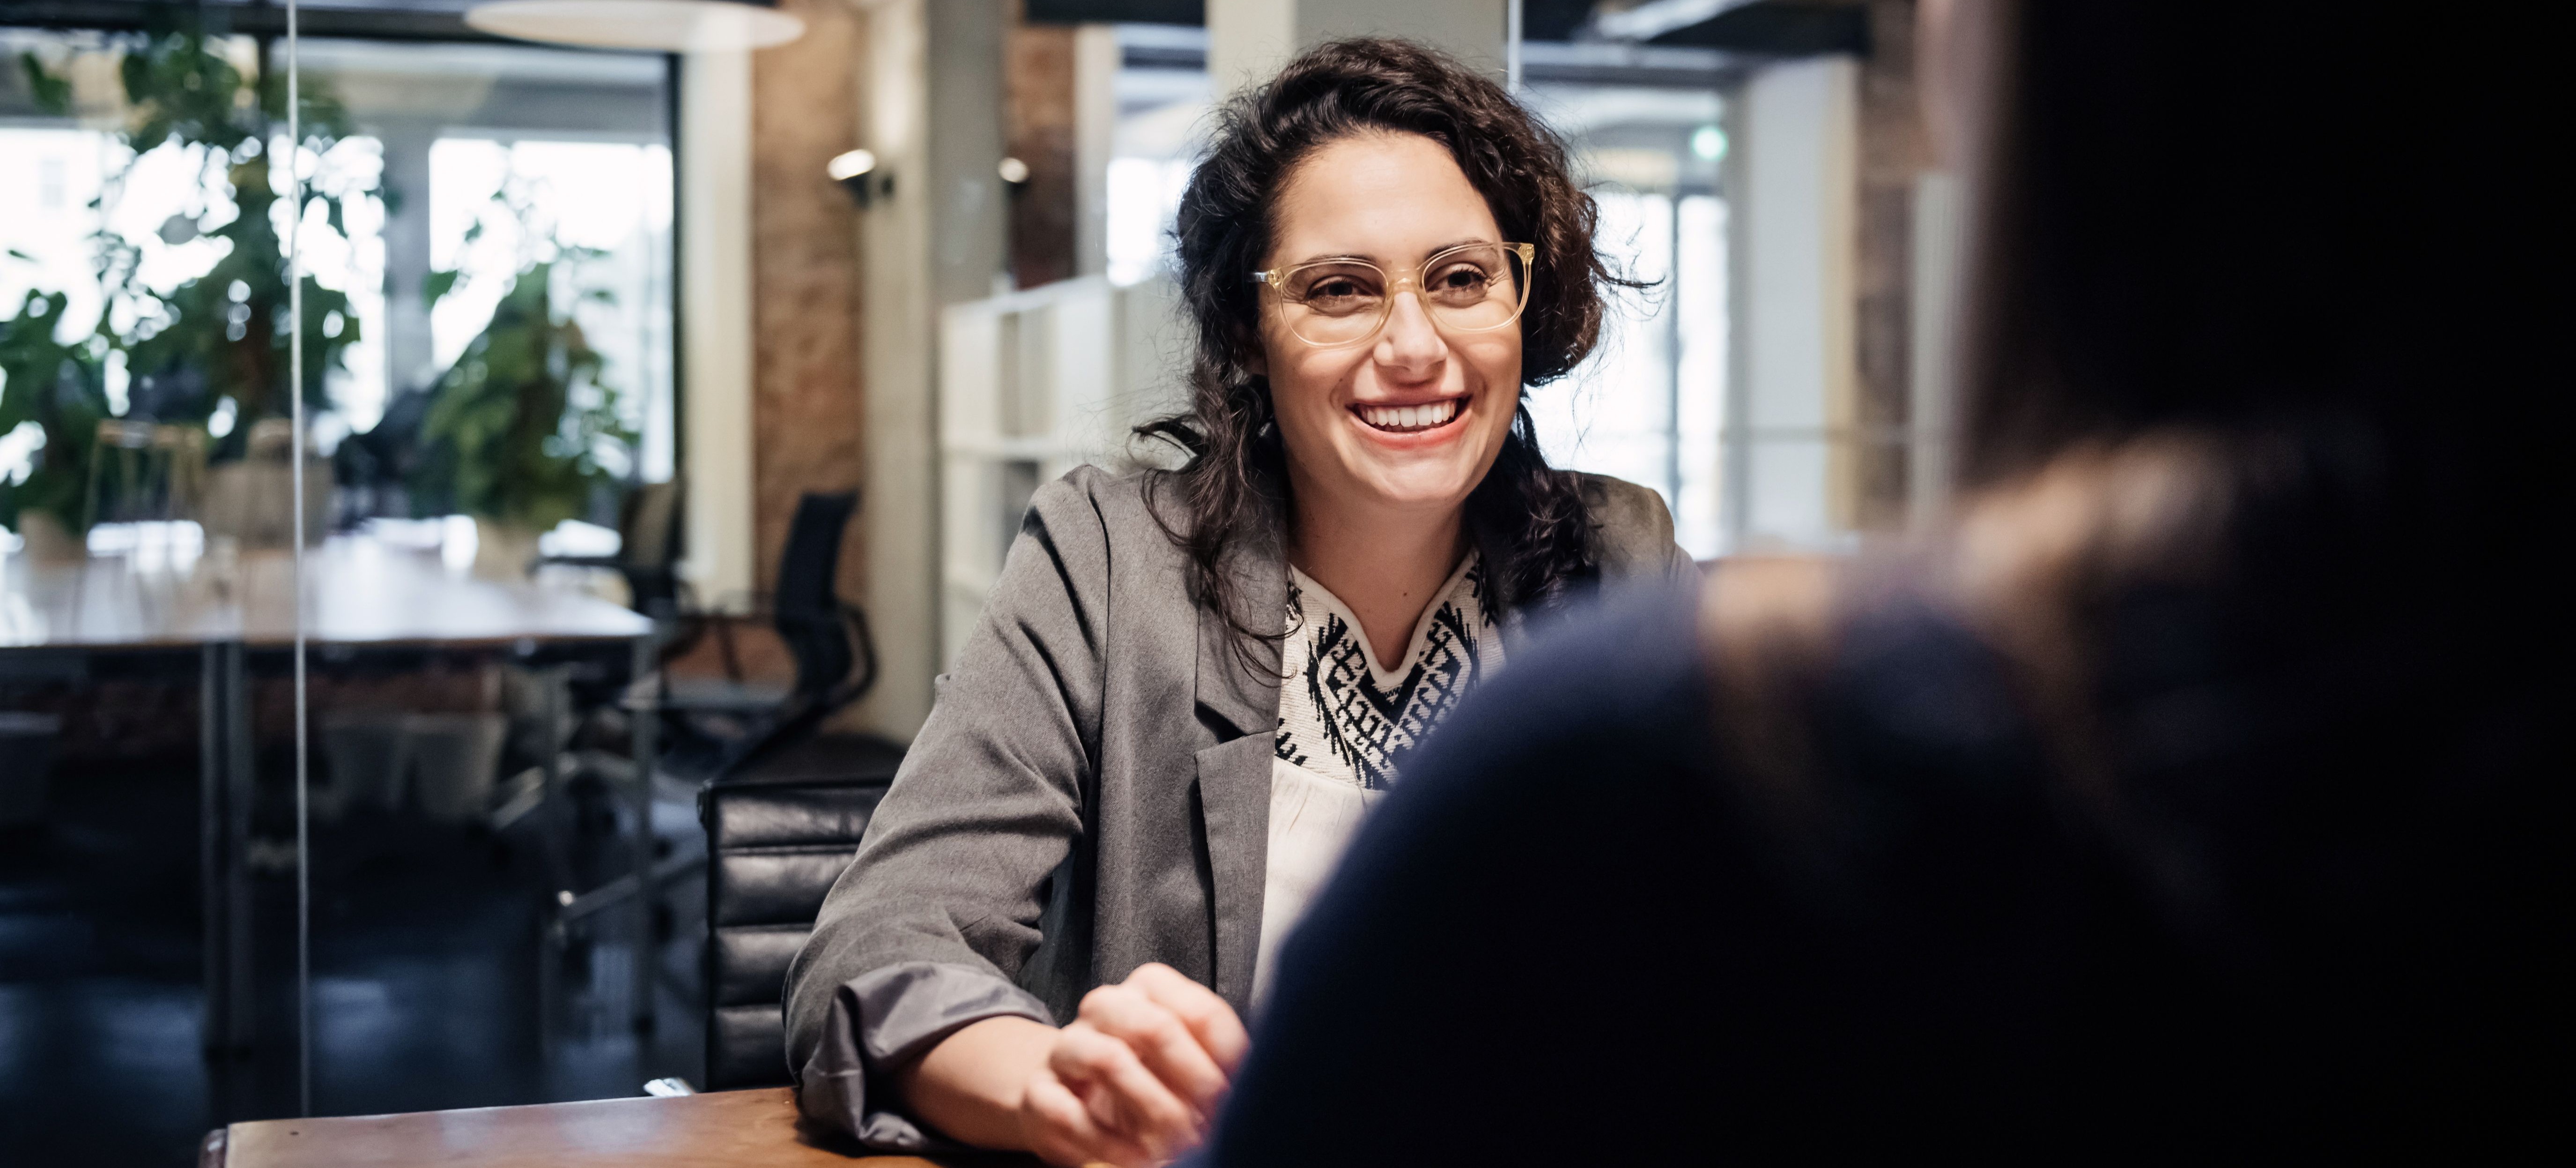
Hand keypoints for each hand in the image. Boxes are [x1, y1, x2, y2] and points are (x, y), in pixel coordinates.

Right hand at [1016, 963, 1250, 1166]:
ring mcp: (1067, 1046)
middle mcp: (1105, 1007)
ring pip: (1107, 1059)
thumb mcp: (1186, 1064)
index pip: (1200, 1011)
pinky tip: (1135, 1159)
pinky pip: (1068, 1112)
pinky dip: (1108, 1143)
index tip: (1241, 1096)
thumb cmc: (1145, 1077)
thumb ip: (1218, 1062)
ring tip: (1175, 1145)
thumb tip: (1259, 1083)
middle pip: (1152, 1025)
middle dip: (1192, 1081)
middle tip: (1212, 1122)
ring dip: (1151, 1109)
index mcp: (1149, 990)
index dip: (1226, 1058)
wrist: (1070, 1098)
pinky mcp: (1039, 1092)